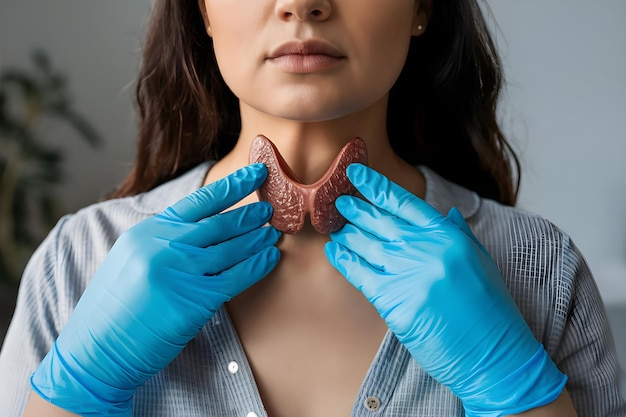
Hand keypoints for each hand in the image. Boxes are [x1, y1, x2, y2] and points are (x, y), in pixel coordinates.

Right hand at [31, 164, 280, 416]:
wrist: (96, 350)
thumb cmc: (115, 308)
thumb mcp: (130, 259)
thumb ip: (161, 240)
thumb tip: (200, 228)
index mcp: (148, 231)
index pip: (198, 201)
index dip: (232, 186)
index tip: (256, 173)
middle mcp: (164, 245)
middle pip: (219, 223)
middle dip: (249, 215)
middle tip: (271, 209)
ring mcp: (180, 271)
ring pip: (231, 248)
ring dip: (256, 239)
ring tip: (274, 232)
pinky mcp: (195, 299)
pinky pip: (236, 277)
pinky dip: (257, 265)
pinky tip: (271, 258)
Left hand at [325, 163, 565, 416]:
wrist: (495, 355)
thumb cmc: (491, 310)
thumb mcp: (481, 262)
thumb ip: (460, 233)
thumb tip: (447, 211)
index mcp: (449, 236)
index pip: (405, 203)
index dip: (377, 187)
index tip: (357, 174)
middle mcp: (427, 250)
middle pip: (381, 222)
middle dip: (356, 209)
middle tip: (339, 201)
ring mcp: (409, 276)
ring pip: (367, 246)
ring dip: (347, 234)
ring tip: (334, 226)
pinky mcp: (395, 303)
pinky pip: (361, 275)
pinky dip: (345, 261)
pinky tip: (334, 251)